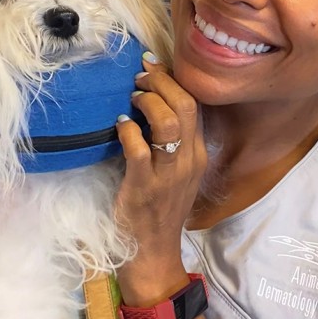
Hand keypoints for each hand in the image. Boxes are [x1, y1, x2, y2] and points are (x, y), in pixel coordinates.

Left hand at [115, 54, 206, 303]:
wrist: (153, 252)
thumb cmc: (160, 208)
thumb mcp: (177, 172)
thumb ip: (172, 141)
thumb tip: (153, 103)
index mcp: (198, 153)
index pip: (194, 104)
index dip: (173, 79)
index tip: (153, 66)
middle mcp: (189, 160)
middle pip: (185, 105)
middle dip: (160, 81)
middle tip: (140, 75)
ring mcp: (168, 174)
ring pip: (167, 122)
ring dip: (147, 101)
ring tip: (131, 96)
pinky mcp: (144, 186)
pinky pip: (138, 147)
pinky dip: (127, 129)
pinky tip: (120, 124)